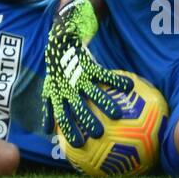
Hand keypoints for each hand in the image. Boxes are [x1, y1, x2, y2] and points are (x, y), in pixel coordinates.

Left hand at [41, 0, 136, 146]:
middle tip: (96, 137)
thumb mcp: (51, 80)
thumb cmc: (59, 60)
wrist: (63, 31)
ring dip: (103, 104)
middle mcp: (66, 83)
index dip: (65, 129)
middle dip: (84, 122)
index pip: (60, 114)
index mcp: (57, 89)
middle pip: (76, 106)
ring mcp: (76, 72)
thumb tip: (49, 126)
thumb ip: (51, 101)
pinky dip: (114, 81)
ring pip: (91, 91)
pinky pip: (103, 73)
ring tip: (116, 115)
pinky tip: (129, 89)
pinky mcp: (87, 60)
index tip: (74, 146)